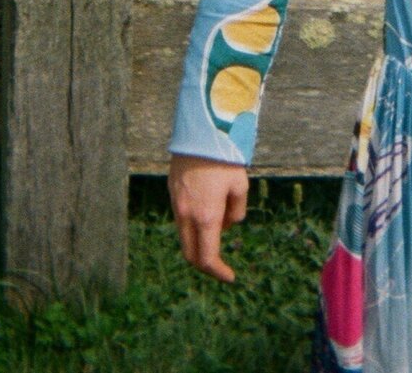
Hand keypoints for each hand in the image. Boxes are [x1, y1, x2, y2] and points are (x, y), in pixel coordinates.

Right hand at [168, 153, 248, 282]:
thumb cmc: (224, 159)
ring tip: (220, 225)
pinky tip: (208, 211)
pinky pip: (181, 220)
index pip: (207, 257)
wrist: (199, 133)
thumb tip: (228, 225)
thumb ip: (236, 211)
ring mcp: (176, 205)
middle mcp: (187, 215)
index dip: (218, 272)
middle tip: (221, 265)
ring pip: (184, 237)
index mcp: (206, 217)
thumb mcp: (240, 185)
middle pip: (190, 254)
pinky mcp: (172, 194)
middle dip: (205, 264)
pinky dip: (193, 226)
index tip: (230, 277)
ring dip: (199, 242)